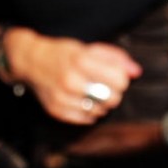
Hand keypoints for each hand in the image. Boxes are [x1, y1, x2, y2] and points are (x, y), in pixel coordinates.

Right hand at [5, 30, 141, 125]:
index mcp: (81, 60)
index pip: (119, 80)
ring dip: (101, 104)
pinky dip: (89, 112)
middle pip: (112, 98)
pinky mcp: (57, 111)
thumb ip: (114, 57)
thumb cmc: (63, 53)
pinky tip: (83, 100)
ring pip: (100, 111)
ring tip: (92, 92)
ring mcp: (63, 98)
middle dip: (114, 93)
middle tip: (105, 85)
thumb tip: (136, 72)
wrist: (31, 62)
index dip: (121, 78)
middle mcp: (71, 80)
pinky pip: (86, 120)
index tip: (115, 75)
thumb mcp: (88, 48)